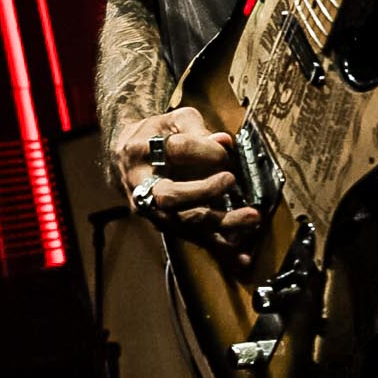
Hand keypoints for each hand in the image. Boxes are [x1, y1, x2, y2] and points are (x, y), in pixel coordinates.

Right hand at [113, 105, 260, 265]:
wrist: (127, 156)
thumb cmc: (157, 134)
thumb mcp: (174, 120)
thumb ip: (198, 128)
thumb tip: (225, 142)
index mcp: (142, 150)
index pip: (176, 150)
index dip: (205, 149)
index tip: (226, 149)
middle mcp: (141, 184)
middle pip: (169, 196)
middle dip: (203, 191)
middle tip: (230, 179)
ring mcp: (153, 210)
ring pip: (183, 222)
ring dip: (219, 223)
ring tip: (251, 218)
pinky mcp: (167, 225)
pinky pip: (194, 240)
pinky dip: (220, 249)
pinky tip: (242, 258)